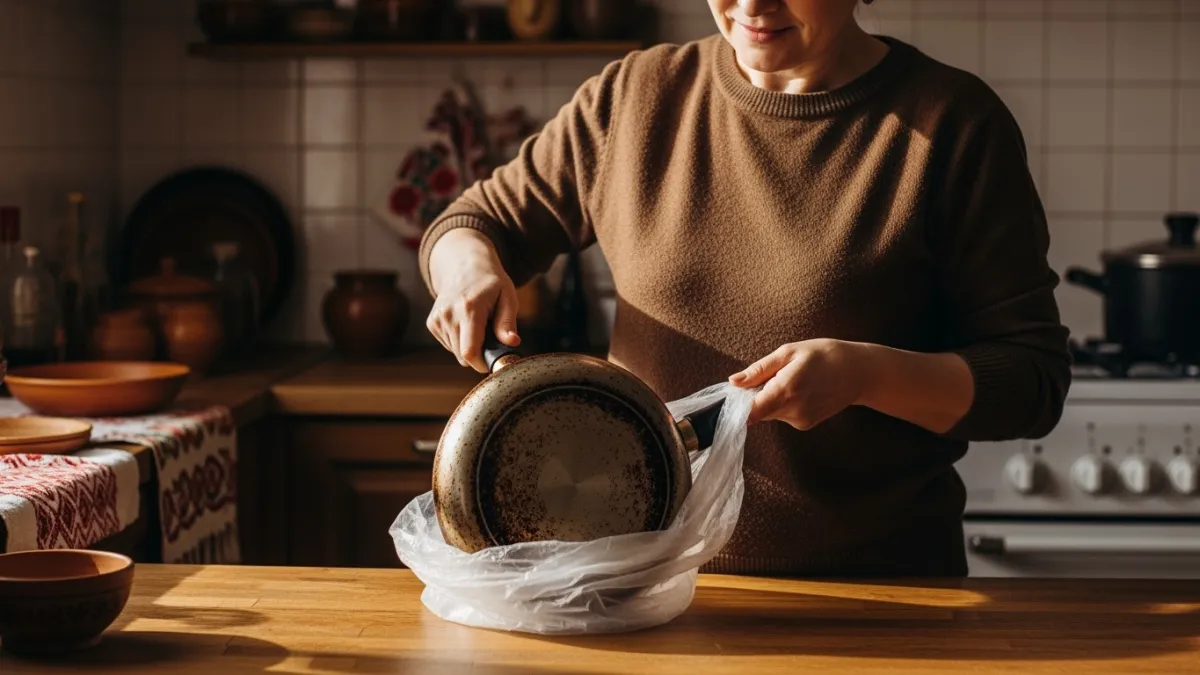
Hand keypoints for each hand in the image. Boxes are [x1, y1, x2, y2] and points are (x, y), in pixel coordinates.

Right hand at [426, 229, 520, 371]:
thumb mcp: (507, 297)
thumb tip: (512, 343)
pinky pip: (449, 345)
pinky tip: (465, 324)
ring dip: (470, 346)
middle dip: (479, 354)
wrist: (463, 266)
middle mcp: (449, 314)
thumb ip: (507, 322)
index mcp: (469, 309)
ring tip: (478, 326)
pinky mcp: (432, 323)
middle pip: (463, 356)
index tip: (493, 361)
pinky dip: (459, 341)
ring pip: (456, 352)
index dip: (481, 364)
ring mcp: (437, 319)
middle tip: (490, 338)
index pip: (469, 352)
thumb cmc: (491, 283)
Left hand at [729, 339, 872, 428]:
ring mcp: (800, 420)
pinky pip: (783, 416)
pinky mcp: (805, 425)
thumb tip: (734, 382)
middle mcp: (792, 410)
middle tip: (771, 376)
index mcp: (786, 389)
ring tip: (792, 381)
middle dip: (757, 396)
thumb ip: (758, 370)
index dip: (738, 405)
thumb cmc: (823, 355)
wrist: (858, 372)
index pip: (750, 411)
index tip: (736, 394)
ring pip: (770, 413)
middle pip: (757, 411)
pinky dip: (784, 405)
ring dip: (771, 400)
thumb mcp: (788, 352)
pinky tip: (801, 391)